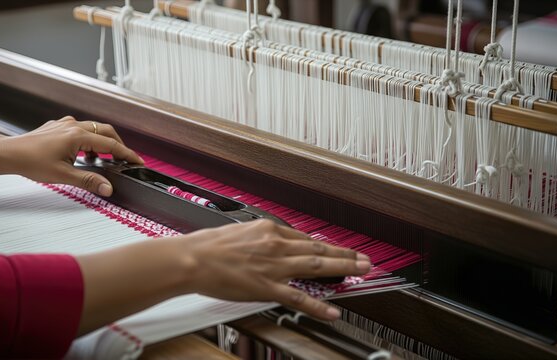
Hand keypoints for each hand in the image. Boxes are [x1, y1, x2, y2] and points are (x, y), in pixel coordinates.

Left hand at [3, 116, 142, 195]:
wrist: (9, 154)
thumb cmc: (31, 162)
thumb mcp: (63, 175)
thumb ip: (89, 181)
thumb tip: (108, 188)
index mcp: (78, 136)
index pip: (111, 144)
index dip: (126, 154)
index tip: (137, 161)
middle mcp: (73, 126)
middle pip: (105, 131)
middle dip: (117, 145)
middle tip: (123, 159)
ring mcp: (65, 124)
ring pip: (93, 129)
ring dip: (101, 143)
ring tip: (99, 161)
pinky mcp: (58, 126)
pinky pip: (81, 130)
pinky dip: (88, 141)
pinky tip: (82, 155)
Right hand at [180, 220, 369, 319]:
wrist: (192, 258)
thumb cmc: (208, 246)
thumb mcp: (238, 231)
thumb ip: (259, 238)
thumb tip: (268, 242)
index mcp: (268, 230)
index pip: (303, 238)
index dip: (322, 246)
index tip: (334, 249)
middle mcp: (276, 245)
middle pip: (318, 248)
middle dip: (344, 254)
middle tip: (363, 259)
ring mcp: (274, 267)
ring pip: (317, 266)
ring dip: (343, 268)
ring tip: (361, 272)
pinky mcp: (267, 287)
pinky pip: (298, 297)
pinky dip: (318, 305)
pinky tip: (333, 310)